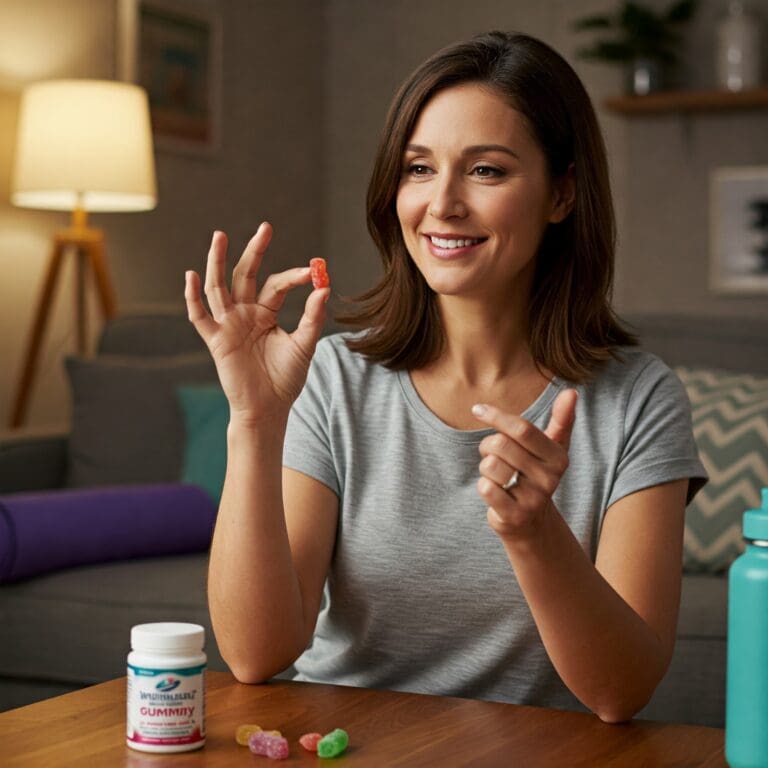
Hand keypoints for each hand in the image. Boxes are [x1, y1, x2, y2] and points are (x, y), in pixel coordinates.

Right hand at [184, 223, 329, 425]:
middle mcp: (245, 314)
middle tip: (265, 227)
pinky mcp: (217, 340)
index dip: (293, 276)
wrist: (269, 408)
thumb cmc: (286, 379)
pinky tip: (191, 276)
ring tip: (219, 236)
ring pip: (219, 287)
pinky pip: (200, 317)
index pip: (276, 284)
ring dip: (217, 262)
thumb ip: (312, 317)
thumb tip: (325, 287)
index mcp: (265, 313)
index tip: (313, 271)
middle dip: (254, 251)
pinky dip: (193, 297)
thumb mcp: (304, 344)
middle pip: (245, 275)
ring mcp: (229, 325)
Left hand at [473, 389, 577, 540]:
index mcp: (558, 457)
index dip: (497, 416)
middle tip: (494, 454)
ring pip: (491, 465)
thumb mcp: (552, 448)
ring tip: (498, 475)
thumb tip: (571, 391)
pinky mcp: (515, 516)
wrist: (531, 522)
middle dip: (489, 445)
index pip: (522, 429)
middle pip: (501, 445)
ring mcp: (533, 499)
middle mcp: (549, 479)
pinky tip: (495, 492)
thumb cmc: (535, 474)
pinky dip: (484, 486)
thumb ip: (561, 419)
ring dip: (486, 468)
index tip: (478, 409)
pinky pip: (486, 488)